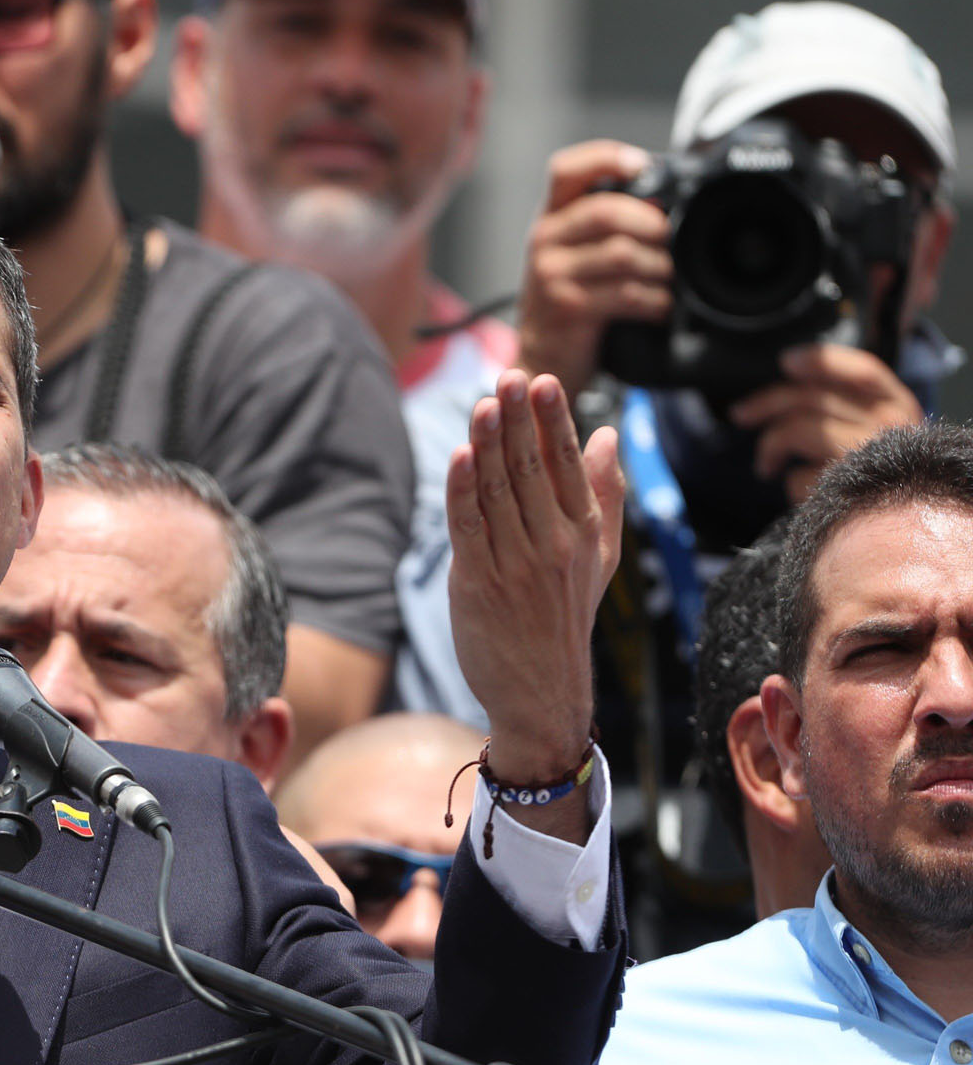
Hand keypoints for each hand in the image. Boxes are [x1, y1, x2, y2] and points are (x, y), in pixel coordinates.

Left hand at [448, 371, 622, 817]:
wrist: (541, 689)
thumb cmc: (565, 616)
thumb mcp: (599, 555)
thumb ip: (604, 493)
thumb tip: (606, 435)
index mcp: (584, 531)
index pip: (566, 463)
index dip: (552, 420)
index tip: (541, 381)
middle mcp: (553, 544)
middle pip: (530, 469)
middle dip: (518, 420)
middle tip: (508, 375)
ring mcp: (514, 563)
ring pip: (498, 492)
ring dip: (488, 444)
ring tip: (482, 403)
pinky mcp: (476, 582)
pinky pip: (468, 527)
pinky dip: (461, 491)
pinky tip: (458, 457)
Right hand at [516, 141, 671, 393]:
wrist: (543, 359)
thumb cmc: (568, 302)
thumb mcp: (574, 254)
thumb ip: (604, 224)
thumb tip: (662, 200)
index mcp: (550, 219)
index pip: (567, 170)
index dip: (606, 158)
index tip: (642, 166)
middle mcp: (544, 242)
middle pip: (606, 211)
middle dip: (650, 223)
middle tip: (668, 238)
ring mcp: (552, 276)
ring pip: (623, 254)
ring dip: (659, 267)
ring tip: (665, 279)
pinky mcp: (569, 308)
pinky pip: (627, 293)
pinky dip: (655, 300)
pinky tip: (658, 306)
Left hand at [734, 343, 924, 501]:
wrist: (894, 534)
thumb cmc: (875, 479)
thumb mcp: (868, 430)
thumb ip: (840, 403)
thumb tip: (789, 368)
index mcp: (898, 405)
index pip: (864, 370)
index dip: (822, 361)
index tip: (787, 360)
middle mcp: (890, 425)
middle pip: (815, 397)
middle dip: (767, 402)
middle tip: (741, 414)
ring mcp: (869, 456)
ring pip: (798, 428)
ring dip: (770, 446)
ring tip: (766, 466)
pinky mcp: (847, 487)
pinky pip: (797, 475)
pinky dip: (789, 482)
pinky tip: (798, 491)